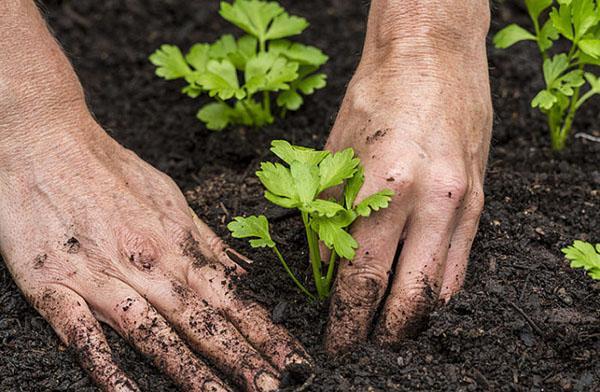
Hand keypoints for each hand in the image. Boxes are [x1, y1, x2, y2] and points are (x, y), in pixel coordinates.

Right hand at [0, 120, 308, 390]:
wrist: (45, 139)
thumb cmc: (111, 168)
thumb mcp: (170, 196)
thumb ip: (204, 240)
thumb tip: (242, 270)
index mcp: (175, 244)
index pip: (231, 298)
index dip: (264, 332)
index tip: (292, 359)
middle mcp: (146, 265)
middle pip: (203, 322)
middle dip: (243, 359)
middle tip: (277, 388)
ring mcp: (101, 277)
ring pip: (154, 334)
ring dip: (191, 372)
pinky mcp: (53, 285)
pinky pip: (83, 335)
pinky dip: (106, 368)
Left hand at [324, 1, 492, 351]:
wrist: (431, 53)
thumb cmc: (376, 96)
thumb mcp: (335, 154)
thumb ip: (329, 216)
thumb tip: (325, 268)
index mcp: (381, 187)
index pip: (360, 276)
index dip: (346, 318)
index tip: (337, 341)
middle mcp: (428, 200)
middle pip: (405, 295)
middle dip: (380, 330)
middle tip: (363, 345)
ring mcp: (460, 201)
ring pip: (440, 288)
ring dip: (414, 319)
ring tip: (392, 331)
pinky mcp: (478, 197)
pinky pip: (462, 262)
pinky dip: (440, 290)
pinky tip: (422, 299)